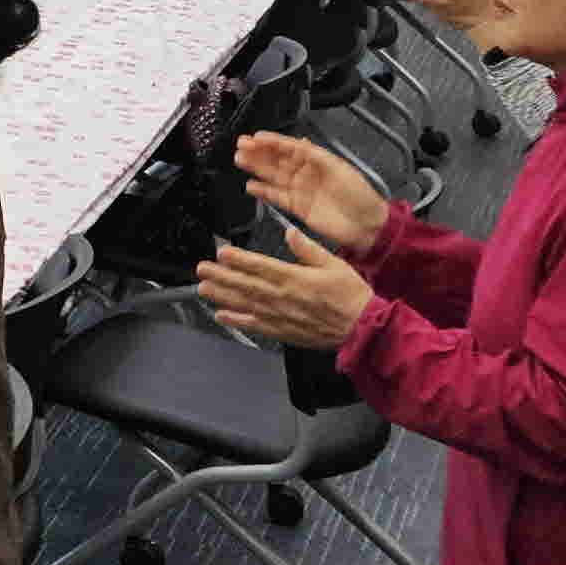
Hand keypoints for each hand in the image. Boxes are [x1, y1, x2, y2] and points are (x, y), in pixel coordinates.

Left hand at [196, 220, 374, 350]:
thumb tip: (289, 232)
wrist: (363, 328)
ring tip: (203, 289)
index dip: (239, 259)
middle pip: (246, 285)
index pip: (261, 267)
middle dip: (222, 276)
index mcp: (295, 278)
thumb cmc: (351, 295)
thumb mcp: (334, 263)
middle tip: (202, 269)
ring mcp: (282, 316)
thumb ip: (308, 249)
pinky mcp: (284, 332)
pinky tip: (222, 316)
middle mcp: (284, 298)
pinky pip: (256, 326)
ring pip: (246, 305)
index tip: (221, 253)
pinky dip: (237, 321)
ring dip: (223, 296)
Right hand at [228, 130, 389, 256]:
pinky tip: (250, 186)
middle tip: (240, 146)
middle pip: (277, 160)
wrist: (366, 225)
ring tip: (239, 160)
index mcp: (316, 160)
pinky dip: (263, 192)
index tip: (255, 137)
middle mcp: (305, 173)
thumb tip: (298, 141)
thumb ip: (315, 156)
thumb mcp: (338, 168)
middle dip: (259, 152)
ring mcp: (300, 190)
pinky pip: (276, 197)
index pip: (289, 147)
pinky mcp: (297, 207)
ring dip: (256, 168)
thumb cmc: (358, 194)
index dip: (272, 142)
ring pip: (273, 176)